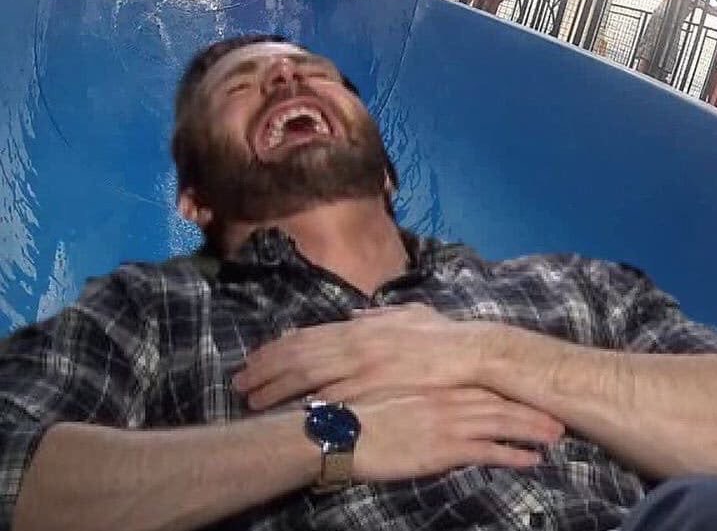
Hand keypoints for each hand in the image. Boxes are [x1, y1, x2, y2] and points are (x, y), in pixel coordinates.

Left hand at [233, 305, 489, 408]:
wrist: (469, 352)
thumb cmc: (440, 334)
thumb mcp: (406, 313)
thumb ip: (376, 314)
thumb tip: (351, 313)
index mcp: (359, 325)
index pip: (306, 335)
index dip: (276, 348)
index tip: (253, 357)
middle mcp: (354, 341)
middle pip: (298, 355)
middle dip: (264, 368)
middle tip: (237, 381)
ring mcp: (363, 364)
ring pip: (308, 376)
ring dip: (275, 388)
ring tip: (250, 400)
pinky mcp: (375, 388)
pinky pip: (334, 398)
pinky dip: (310, 405)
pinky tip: (289, 414)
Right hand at [353, 388, 563, 480]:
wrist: (344, 431)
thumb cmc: (361, 414)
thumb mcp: (390, 392)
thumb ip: (415, 391)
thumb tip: (429, 391)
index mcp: (434, 385)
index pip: (480, 384)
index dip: (508, 390)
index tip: (530, 393)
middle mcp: (446, 399)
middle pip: (497, 402)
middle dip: (529, 411)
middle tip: (557, 417)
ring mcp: (447, 422)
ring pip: (499, 423)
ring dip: (530, 430)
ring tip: (555, 436)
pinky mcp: (444, 449)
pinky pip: (486, 451)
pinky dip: (512, 455)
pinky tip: (531, 460)